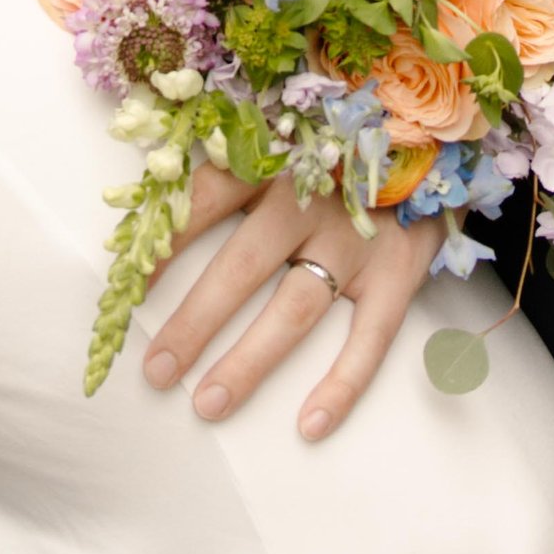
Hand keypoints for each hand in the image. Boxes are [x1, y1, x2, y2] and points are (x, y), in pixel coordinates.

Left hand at [142, 164, 441, 441]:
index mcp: (272, 155)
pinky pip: (371, 338)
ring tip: (208, 405)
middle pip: (242, 265)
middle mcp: (312, 196)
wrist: (429, 136)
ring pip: (295, 308)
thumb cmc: (334, 138)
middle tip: (156, 372)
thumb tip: (146, 198)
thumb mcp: (279, 128)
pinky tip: (310, 425)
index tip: (124, 292)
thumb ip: (226, 153)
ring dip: (250, 360)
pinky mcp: (399, 272)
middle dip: (195, 321)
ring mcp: (357, 239)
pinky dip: (343, 384)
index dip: (162, 246)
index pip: (203, 201)